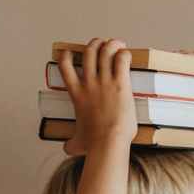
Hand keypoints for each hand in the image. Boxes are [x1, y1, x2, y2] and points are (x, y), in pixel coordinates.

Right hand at [56, 37, 136, 154]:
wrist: (107, 142)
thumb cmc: (94, 143)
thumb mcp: (78, 141)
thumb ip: (72, 143)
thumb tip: (67, 149)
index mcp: (77, 94)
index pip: (65, 66)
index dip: (68, 55)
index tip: (74, 52)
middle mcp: (89, 83)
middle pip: (88, 52)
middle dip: (95, 44)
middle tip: (103, 44)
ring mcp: (104, 82)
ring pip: (105, 51)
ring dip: (111, 44)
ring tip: (118, 44)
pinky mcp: (120, 84)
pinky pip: (121, 60)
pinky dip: (124, 53)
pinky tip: (128, 54)